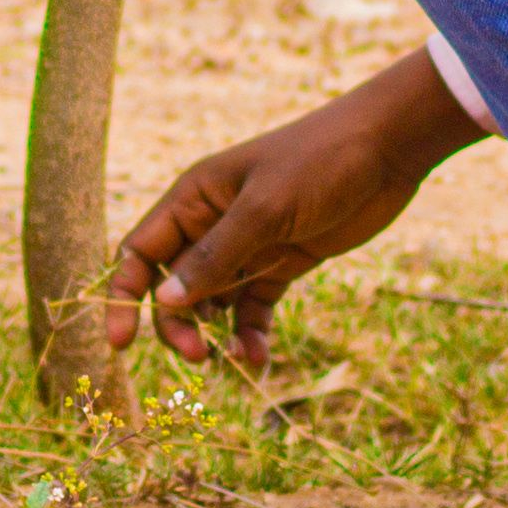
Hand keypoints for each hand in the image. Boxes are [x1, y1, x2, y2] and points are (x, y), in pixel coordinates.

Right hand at [98, 51, 490, 372]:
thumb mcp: (264, 210)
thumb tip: (163, 302)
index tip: (120, 344)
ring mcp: (248, 244)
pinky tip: (258, 356)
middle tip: (199, 358)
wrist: (387, 148)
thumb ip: (215, 257)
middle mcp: (213, 222)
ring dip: (215, 334)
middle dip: (178, 324)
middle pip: (173, 286)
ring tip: (237, 357)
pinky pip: (252, 306)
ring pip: (213, 302)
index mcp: (194, 198)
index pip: (140, 252)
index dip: (124, 297)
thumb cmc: (319, 162)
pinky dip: (250, 332)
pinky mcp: (282, 262)